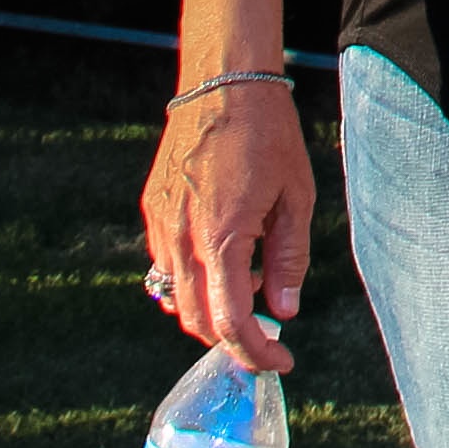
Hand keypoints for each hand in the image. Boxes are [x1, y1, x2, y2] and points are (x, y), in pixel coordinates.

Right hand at [140, 83, 314, 373]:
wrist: (222, 86)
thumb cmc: (268, 136)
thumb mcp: (296, 197)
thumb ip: (288, 258)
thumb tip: (284, 309)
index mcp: (222, 238)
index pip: (230, 321)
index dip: (255, 352)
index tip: (280, 362)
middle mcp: (181, 239)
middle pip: (196, 320)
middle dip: (232, 341)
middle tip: (267, 341)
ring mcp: (160, 226)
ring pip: (174, 298)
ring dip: (208, 315)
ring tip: (249, 304)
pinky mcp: (152, 212)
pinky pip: (165, 267)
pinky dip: (191, 284)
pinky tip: (222, 269)